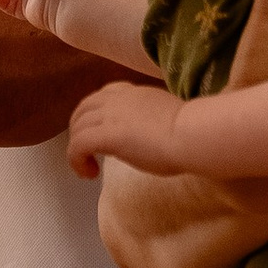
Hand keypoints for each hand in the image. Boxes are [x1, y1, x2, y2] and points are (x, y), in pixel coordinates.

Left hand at [67, 80, 190, 178]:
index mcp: (136, 93)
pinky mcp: (104, 135)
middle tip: (86, 151)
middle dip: (79, 127)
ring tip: (86, 166)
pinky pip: (77, 145)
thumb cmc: (190, 132)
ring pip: (78, 126)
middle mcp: (118, 99)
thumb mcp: (167, 119)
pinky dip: (76, 160)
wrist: (191, 135)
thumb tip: (150, 133)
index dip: (97, 112)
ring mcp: (110, 115)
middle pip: (85, 107)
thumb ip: (152, 121)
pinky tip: (88, 174)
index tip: (102, 130)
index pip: (105, 94)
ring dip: (77, 147)